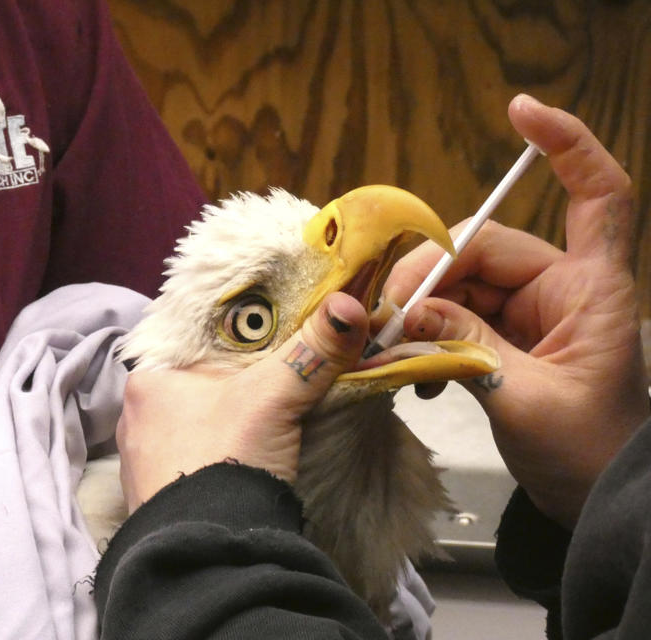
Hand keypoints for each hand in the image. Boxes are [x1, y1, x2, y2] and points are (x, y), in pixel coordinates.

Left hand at [117, 292, 368, 512]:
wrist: (207, 555)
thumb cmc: (224, 459)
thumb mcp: (273, 397)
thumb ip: (311, 351)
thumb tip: (349, 306)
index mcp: (148, 379)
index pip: (192, 339)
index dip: (236, 333)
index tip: (273, 330)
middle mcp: (135, 416)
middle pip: (197, 381)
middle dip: (236, 380)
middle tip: (279, 372)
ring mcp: (143, 460)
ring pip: (195, 422)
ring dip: (227, 420)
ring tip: (268, 416)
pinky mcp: (159, 495)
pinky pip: (193, 458)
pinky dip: (219, 453)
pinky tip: (244, 456)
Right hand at [380, 94, 649, 527]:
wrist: (597, 503)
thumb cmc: (590, 455)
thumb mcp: (524, 401)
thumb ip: (464, 347)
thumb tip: (406, 309)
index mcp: (591, 290)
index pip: (599, 195)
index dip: (569, 145)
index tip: (521, 113)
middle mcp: (560, 289)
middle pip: (486, 246)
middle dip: (431, 274)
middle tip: (388, 317)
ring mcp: (530, 313)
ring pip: (461, 282)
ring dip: (421, 311)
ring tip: (393, 349)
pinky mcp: (504, 338)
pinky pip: (456, 316)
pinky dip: (427, 333)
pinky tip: (412, 362)